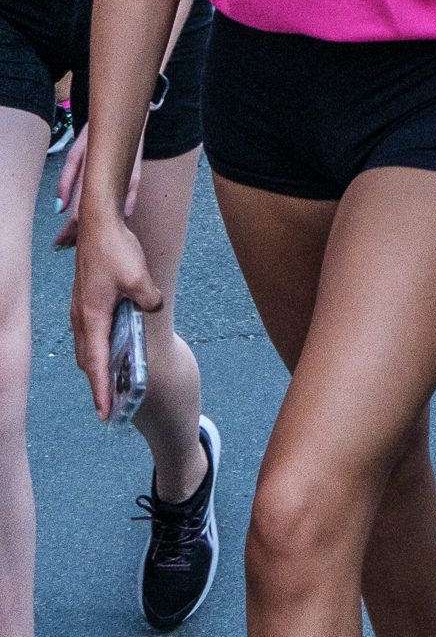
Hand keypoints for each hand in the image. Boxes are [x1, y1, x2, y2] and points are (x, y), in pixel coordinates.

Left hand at [54, 128, 143, 248]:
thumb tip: (58, 209)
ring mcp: (128, 184)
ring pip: (111, 217)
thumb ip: (66, 182)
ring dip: (96, 230)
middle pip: (95, 220)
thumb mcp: (76, 154)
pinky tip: (104, 224)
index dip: (67, 233)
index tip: (58, 243)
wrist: (125, 116)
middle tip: (65, 246)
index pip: (79, 215)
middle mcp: (113, 184)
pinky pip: (125, 208)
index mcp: (93, 177)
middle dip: (79, 237)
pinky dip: (113, 218)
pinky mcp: (136, 182)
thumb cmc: (96, 134)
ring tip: (79, 239)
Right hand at [71, 210, 162, 419]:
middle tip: (110, 404)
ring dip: (96, 364)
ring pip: (85, 346)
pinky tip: (112, 343)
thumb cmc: (116, 249)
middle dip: (97, 383)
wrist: (99, 223)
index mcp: (92, 318)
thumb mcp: (139, 277)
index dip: (101, 391)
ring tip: (110, 381)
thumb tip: (153, 308)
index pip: (95, 364)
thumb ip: (149, 299)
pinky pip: (88, 332)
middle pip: (87, 360)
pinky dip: (96, 345)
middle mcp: (81, 317)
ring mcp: (80, 308)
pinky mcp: (85, 298)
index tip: (104, 413)